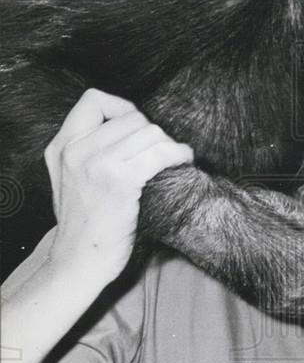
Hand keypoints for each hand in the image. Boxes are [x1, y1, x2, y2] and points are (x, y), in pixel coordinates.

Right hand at [45, 89, 193, 282]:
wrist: (79, 262)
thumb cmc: (86, 224)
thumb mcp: (70, 179)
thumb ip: (87, 150)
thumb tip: (131, 127)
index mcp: (61, 146)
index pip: (93, 100)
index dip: (123, 107)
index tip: (139, 130)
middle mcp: (75, 150)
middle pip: (131, 116)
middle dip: (154, 132)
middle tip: (163, 152)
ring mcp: (96, 164)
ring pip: (149, 131)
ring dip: (170, 144)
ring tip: (176, 158)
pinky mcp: (119, 182)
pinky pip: (159, 152)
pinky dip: (178, 154)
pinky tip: (183, 162)